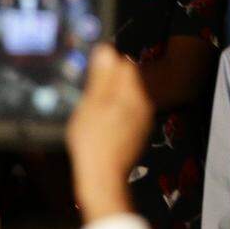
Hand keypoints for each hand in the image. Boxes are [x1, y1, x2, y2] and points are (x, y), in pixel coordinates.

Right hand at [65, 44, 154, 221]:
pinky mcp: (137, 133)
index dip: (105, 65)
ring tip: (90, 113)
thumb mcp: (91, 105)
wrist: (104, 178)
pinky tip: (98, 126)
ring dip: (109, 99)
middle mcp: (143, 104)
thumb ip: (102, 77)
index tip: (88, 74)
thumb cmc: (93, 142)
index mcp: (133, 93)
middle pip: (126, 81)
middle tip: (86, 95)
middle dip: (107, 82)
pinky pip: (125, 114)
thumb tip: (106, 50)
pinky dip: (112, 114)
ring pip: (125, 98)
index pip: (124, 64)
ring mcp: (142, 120)